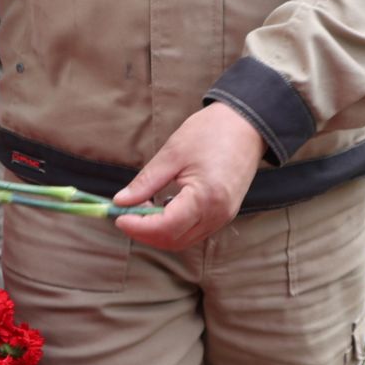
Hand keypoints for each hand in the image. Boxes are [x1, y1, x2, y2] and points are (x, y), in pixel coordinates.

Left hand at [113, 102, 265, 251]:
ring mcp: (223, 217)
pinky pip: (194, 231)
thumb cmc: (212, 131)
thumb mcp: (173, 152)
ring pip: (183, 240)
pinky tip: (162, 208)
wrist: (247, 123)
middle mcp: (217, 215)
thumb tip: (121, 201)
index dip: (138, 226)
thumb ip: (146, 181)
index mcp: (205, 198)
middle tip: (125, 213)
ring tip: (142, 209)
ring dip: (158, 231)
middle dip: (145, 232)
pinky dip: (174, 226)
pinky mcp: (225, 213)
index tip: (118, 216)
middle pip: (174, 240)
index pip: (165, 228)